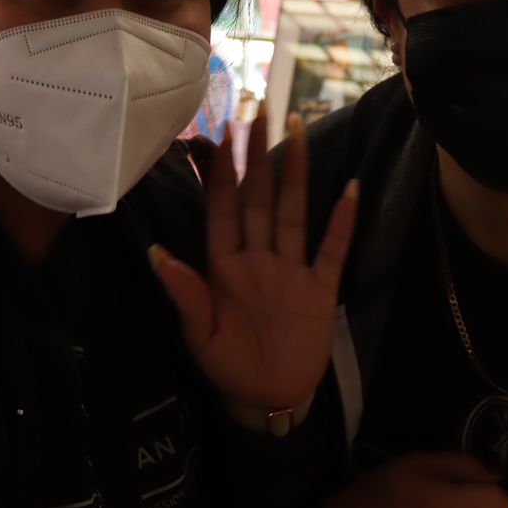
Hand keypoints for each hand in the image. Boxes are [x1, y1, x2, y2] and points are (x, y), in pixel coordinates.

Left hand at [152, 112, 357, 421]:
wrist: (269, 399)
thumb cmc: (228, 366)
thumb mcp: (198, 334)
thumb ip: (185, 293)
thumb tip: (156, 253)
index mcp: (223, 265)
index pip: (221, 209)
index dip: (217, 172)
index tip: (216, 132)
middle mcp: (258, 258)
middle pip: (259, 197)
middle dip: (257, 154)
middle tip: (260, 108)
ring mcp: (291, 269)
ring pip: (294, 212)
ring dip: (296, 172)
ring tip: (299, 130)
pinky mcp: (321, 288)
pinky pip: (333, 249)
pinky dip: (343, 221)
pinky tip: (351, 188)